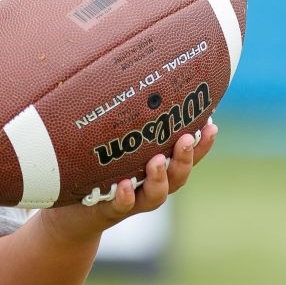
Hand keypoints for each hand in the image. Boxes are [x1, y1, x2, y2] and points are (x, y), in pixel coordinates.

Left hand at [35, 120, 218, 245]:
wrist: (73, 214)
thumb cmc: (95, 171)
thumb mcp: (111, 142)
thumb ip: (123, 119)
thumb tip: (121, 70)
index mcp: (158, 167)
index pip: (188, 155)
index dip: (203, 143)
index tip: (212, 122)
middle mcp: (150, 185)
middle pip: (178, 175)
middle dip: (185, 157)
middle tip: (185, 139)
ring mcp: (133, 200)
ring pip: (156, 195)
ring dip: (159, 178)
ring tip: (156, 161)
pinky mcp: (109, 211)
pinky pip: (120, 206)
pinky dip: (126, 197)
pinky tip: (124, 185)